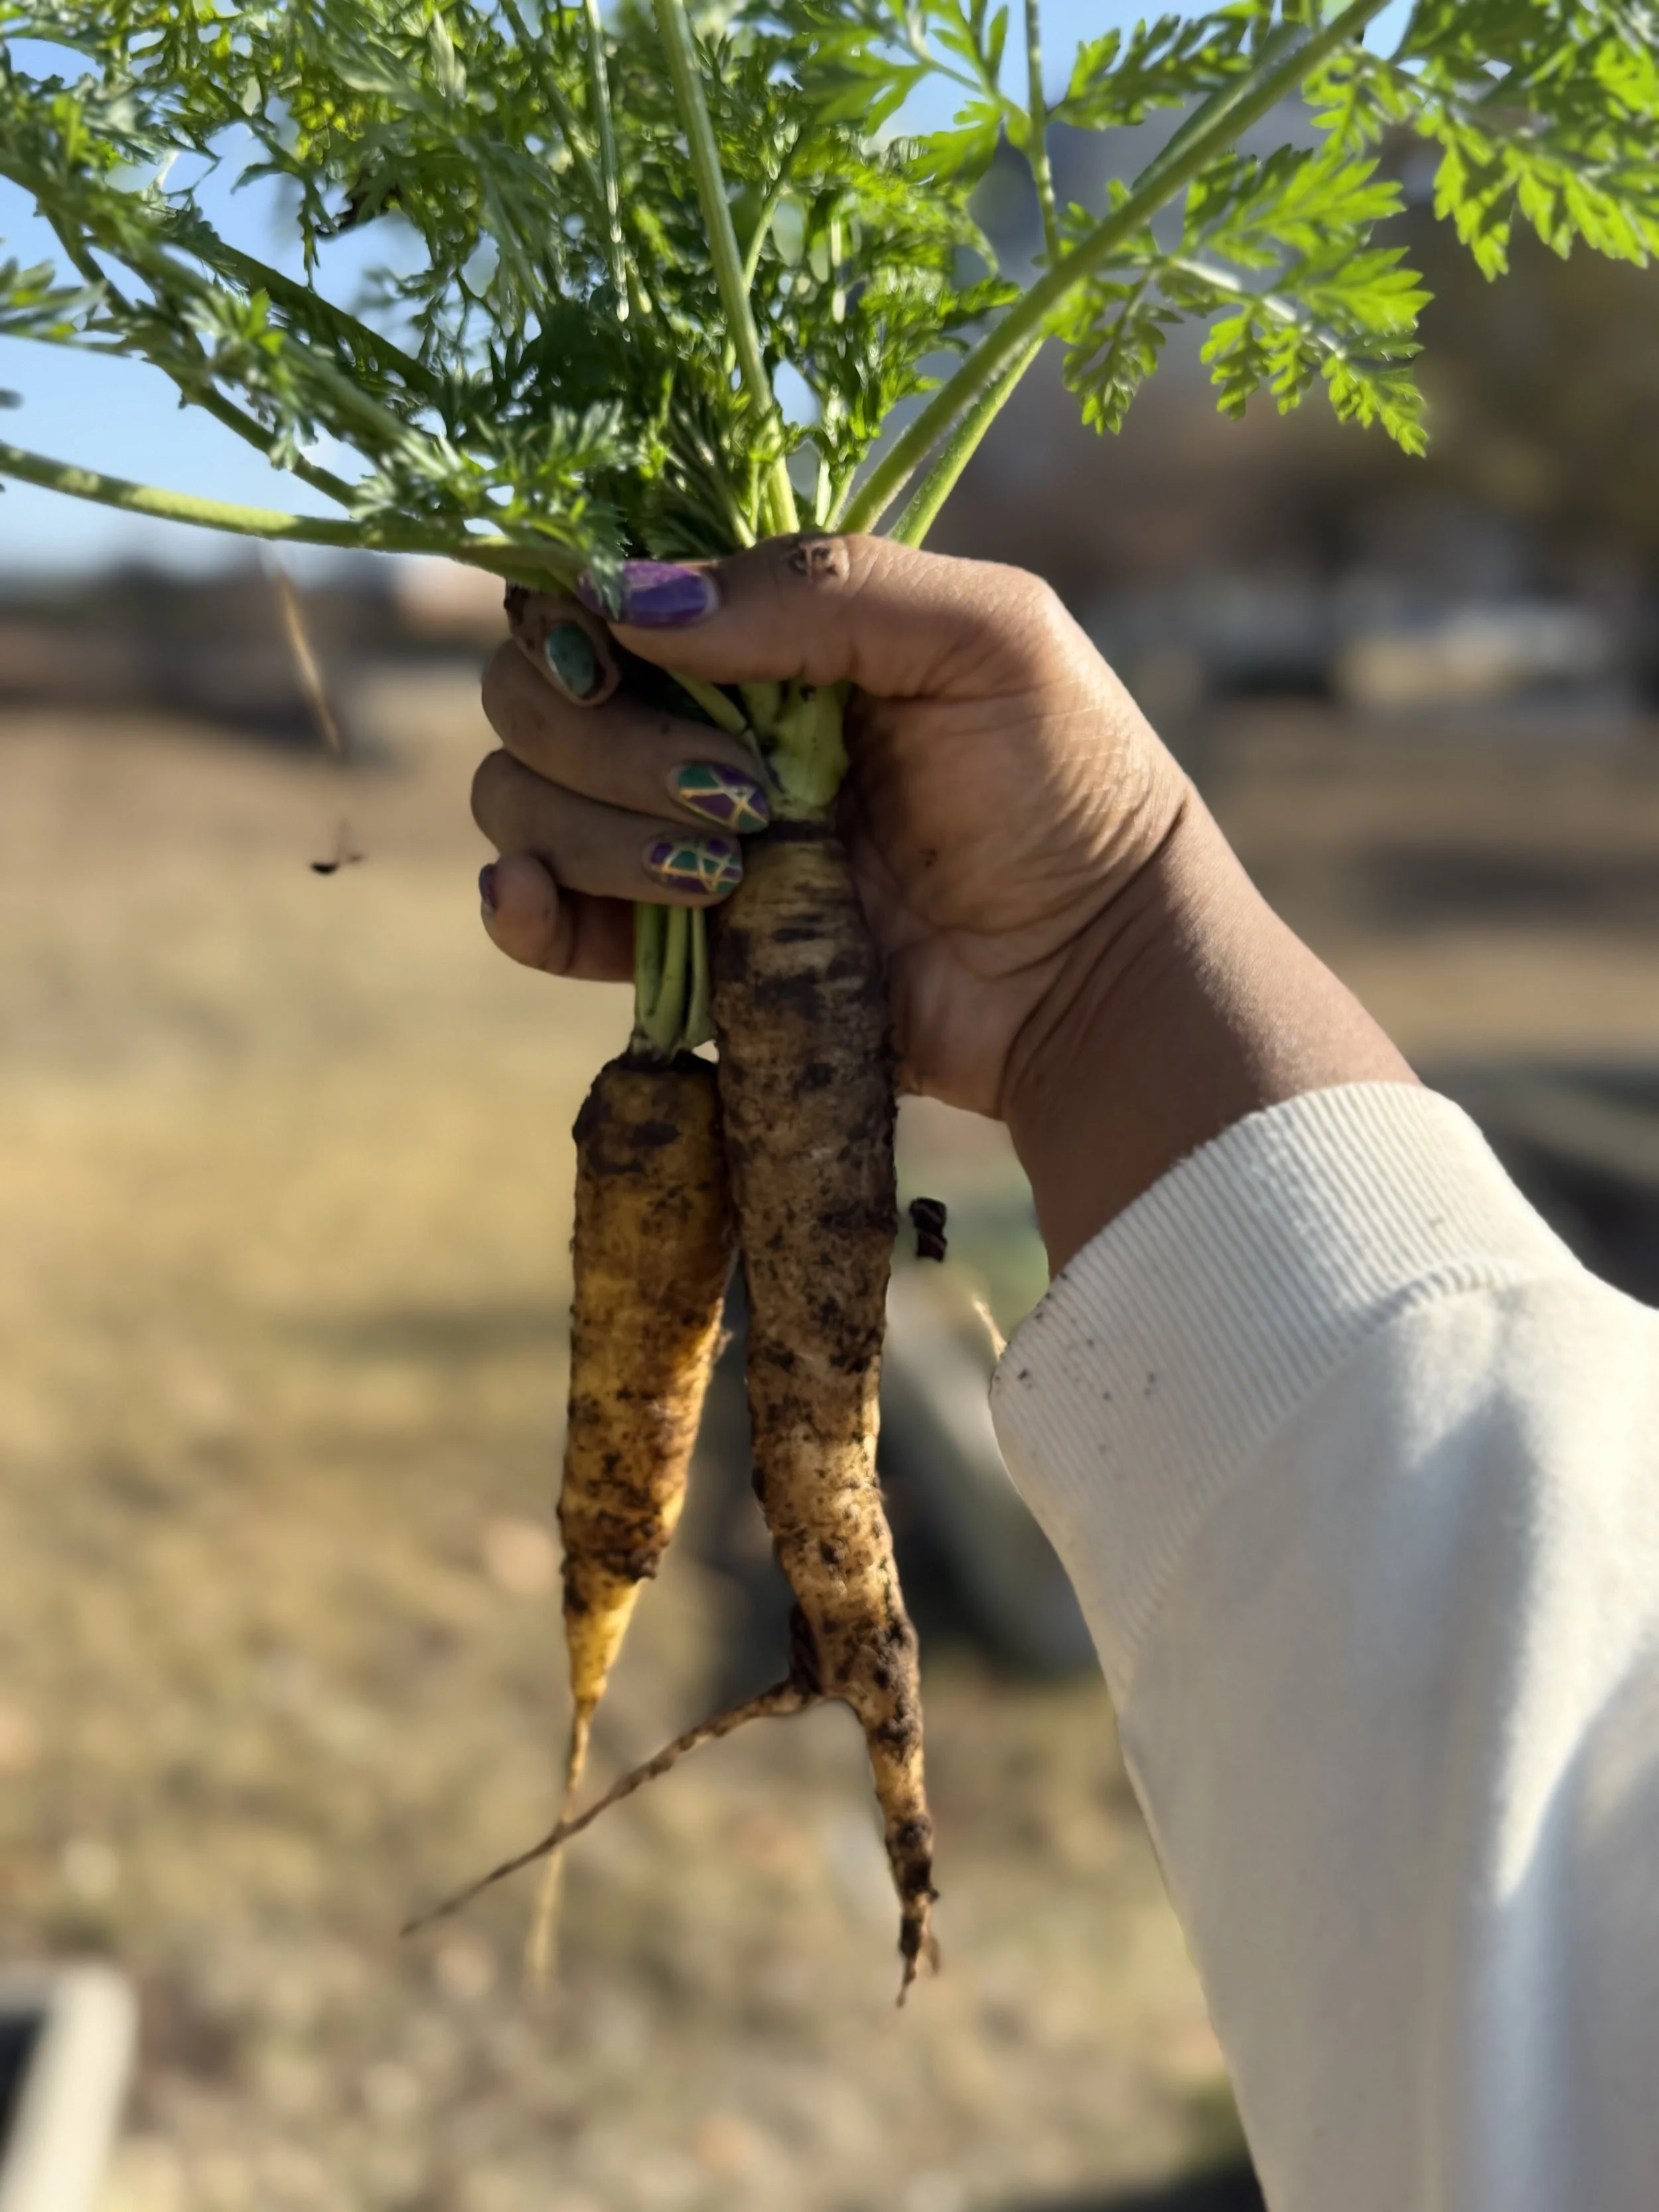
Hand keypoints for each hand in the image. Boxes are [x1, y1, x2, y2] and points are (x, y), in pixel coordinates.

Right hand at [473, 536, 1413, 1267]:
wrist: (1093, 972)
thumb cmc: (1065, 786)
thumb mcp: (985, 637)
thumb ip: (818, 592)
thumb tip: (628, 598)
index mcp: (765, 630)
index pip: (601, 586)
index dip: (574, 609)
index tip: (620, 650)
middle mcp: (698, 718)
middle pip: (540, 692)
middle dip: (606, 736)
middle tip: (740, 791)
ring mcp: (676, 835)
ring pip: (527, 798)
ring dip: (595, 826)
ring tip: (729, 872)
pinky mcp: (675, 948)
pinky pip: (544, 919)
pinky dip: (521, 905)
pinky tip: (539, 902)